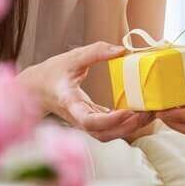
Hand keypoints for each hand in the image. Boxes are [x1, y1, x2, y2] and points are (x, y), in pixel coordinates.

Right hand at [19, 41, 153, 141]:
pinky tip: (141, 112)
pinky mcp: (91, 121)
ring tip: (149, 113)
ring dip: (130, 128)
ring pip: (108, 135)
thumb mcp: (72, 57)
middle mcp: (78, 118)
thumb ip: (96, 51)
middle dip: (128, 126)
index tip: (127, 111)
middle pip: (104, 134)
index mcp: (70, 104)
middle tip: (148, 111)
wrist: (35, 88)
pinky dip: (126, 124)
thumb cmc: (51, 73)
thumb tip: (122, 50)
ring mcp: (84, 122)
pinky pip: (109, 129)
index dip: (110, 120)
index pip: (89, 121)